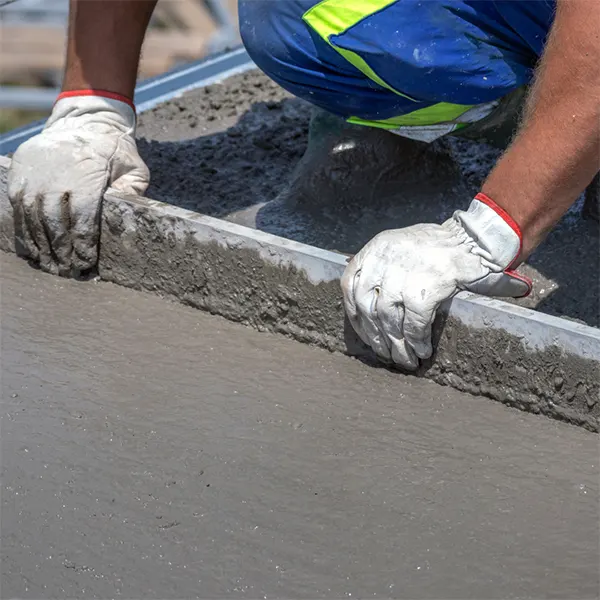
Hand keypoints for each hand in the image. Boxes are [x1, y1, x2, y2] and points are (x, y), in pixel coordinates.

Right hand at [8, 92, 148, 275]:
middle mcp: (56, 177)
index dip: (83, 245)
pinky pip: (18, 206)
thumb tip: (129, 218)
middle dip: (61, 251)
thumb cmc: (113, 150)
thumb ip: (132, 192)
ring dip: (40, 245)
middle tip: (68, 271)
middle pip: (54, 223)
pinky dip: (24, 229)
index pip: (82, 220)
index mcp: (86, 177)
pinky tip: (33, 246)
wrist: (84, 119)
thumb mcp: (133, 168)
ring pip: (32, 218)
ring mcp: (34, 174)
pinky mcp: (19, 172)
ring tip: (50, 265)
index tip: (86, 263)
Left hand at [341, 194, 531, 368]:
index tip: (363, 331)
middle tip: (385, 353)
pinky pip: (414, 324)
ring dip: (397, 344)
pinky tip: (422, 351)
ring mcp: (403, 275)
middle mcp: (384, 259)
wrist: (475, 239)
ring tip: (405, 359)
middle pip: (367, 307)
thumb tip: (370, 309)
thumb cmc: (440, 246)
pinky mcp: (423, 290)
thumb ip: (382, 268)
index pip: (349, 285)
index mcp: (376, 248)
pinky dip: (417, 341)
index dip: (354, 313)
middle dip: (375, 335)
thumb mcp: (400, 246)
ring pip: (388, 319)